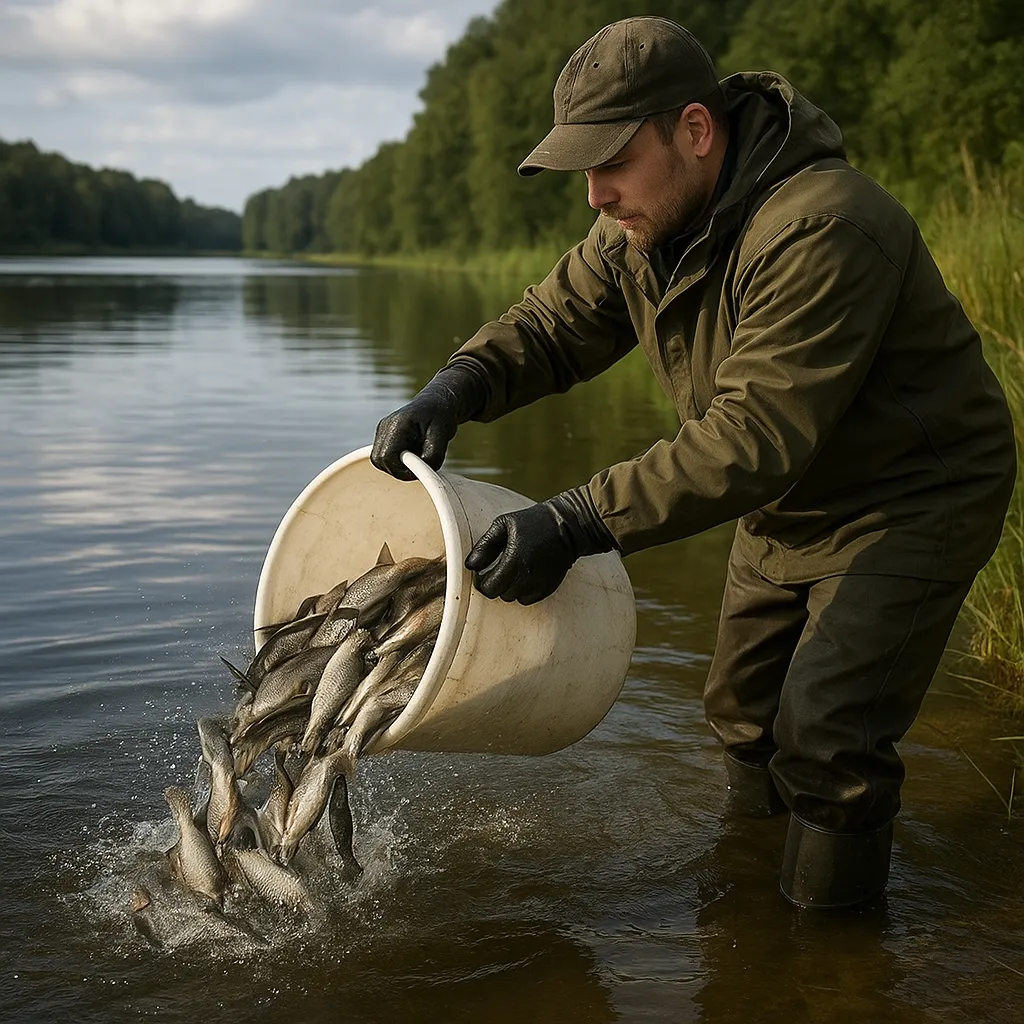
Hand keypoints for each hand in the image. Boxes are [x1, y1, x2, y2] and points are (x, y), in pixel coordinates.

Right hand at [371, 364, 484, 480]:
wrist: (437, 403)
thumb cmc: (441, 416)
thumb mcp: (442, 436)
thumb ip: (433, 457)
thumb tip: (422, 473)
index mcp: (397, 424)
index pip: (387, 456)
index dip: (401, 469)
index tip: (419, 468)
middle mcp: (385, 426)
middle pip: (380, 460)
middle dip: (399, 469)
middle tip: (420, 463)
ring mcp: (382, 431)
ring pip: (380, 461)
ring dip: (398, 466)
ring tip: (417, 455)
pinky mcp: (383, 436)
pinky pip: (384, 457)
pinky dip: (397, 461)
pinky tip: (411, 452)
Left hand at [464, 502, 574, 604]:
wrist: (568, 526)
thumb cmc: (534, 521)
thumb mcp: (503, 525)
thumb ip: (485, 546)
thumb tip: (471, 564)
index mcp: (514, 560)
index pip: (488, 588)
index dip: (481, 581)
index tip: (482, 571)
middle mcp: (527, 576)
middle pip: (500, 595)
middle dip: (494, 584)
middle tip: (495, 571)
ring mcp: (540, 584)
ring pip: (513, 598)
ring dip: (508, 588)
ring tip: (512, 571)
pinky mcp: (549, 587)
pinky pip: (528, 599)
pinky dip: (523, 591)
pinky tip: (524, 576)